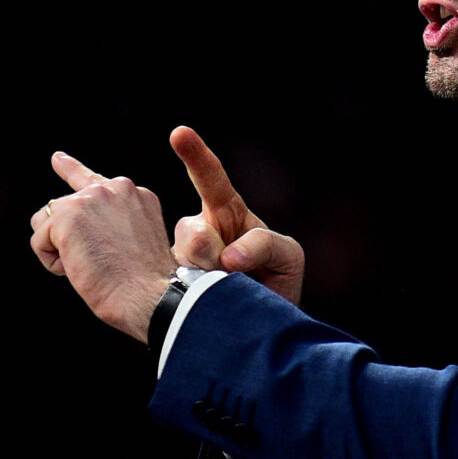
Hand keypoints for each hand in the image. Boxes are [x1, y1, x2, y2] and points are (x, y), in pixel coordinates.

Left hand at [30, 151, 175, 342]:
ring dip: (59, 248)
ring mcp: (90, 197)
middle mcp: (115, 188)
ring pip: (47, 223)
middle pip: (65, 206)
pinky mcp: (67, 214)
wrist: (150, 294)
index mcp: (136, 195)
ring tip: (90, 265)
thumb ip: (113, 221)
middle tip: (95, 260)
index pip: (95, 182)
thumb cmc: (145, 282)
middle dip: (68, 236)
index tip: (56, 159)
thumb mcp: (136, 240)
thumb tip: (73, 227)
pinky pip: (39, 240)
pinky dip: (52, 262)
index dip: (72, 170)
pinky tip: (79, 268)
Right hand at [169, 126, 304, 304]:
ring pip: (186, 261)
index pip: (211, 178)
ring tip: (227, 289)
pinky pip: (176, 287)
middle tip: (231, 269)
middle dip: (208, 250)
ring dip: (209, 276)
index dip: (196, 155)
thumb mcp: (286, 257)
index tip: (180, 133)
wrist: (261, 325)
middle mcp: (199, 232)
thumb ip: (265, 245)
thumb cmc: (276, 281)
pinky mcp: (171, 288)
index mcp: (227, 213)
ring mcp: (181, 260)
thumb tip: (228, 256)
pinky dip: (195, 295)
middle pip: (192, 231)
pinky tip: (205, 301)